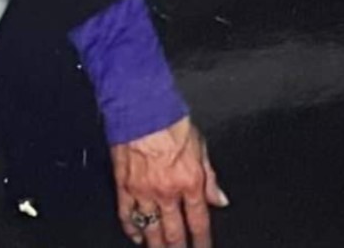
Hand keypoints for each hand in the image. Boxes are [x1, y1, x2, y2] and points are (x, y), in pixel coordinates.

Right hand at [111, 115, 227, 247]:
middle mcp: (167, 192)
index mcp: (189, 182)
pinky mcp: (124, 187)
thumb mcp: (202, 147)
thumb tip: (220, 199)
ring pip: (150, 229)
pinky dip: (132, 229)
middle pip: (174, 232)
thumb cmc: (172, 122)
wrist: (143, 109)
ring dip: (156, 245)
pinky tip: (137, 237)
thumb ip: (210, 178)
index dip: (202, 240)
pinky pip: (127, 216)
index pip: (198, 221)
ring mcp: (143, 192)